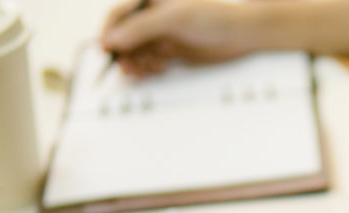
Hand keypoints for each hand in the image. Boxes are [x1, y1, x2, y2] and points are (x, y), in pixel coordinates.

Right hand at [100, 0, 251, 76]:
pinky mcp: (170, 50)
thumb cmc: (214, 15)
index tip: (106, 50)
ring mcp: (161, 34)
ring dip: (136, 62)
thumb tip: (112, 39)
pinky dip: (149, 68)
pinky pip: (149, 61)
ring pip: (135, 51)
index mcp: (149, 0)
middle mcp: (153, 16)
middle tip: (128, 67)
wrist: (241, 33)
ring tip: (144, 70)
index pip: (118, 15)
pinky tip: (159, 68)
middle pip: (124, 37)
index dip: (109, 32)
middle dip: (123, 53)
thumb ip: (141, 28)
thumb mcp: (174, 18)